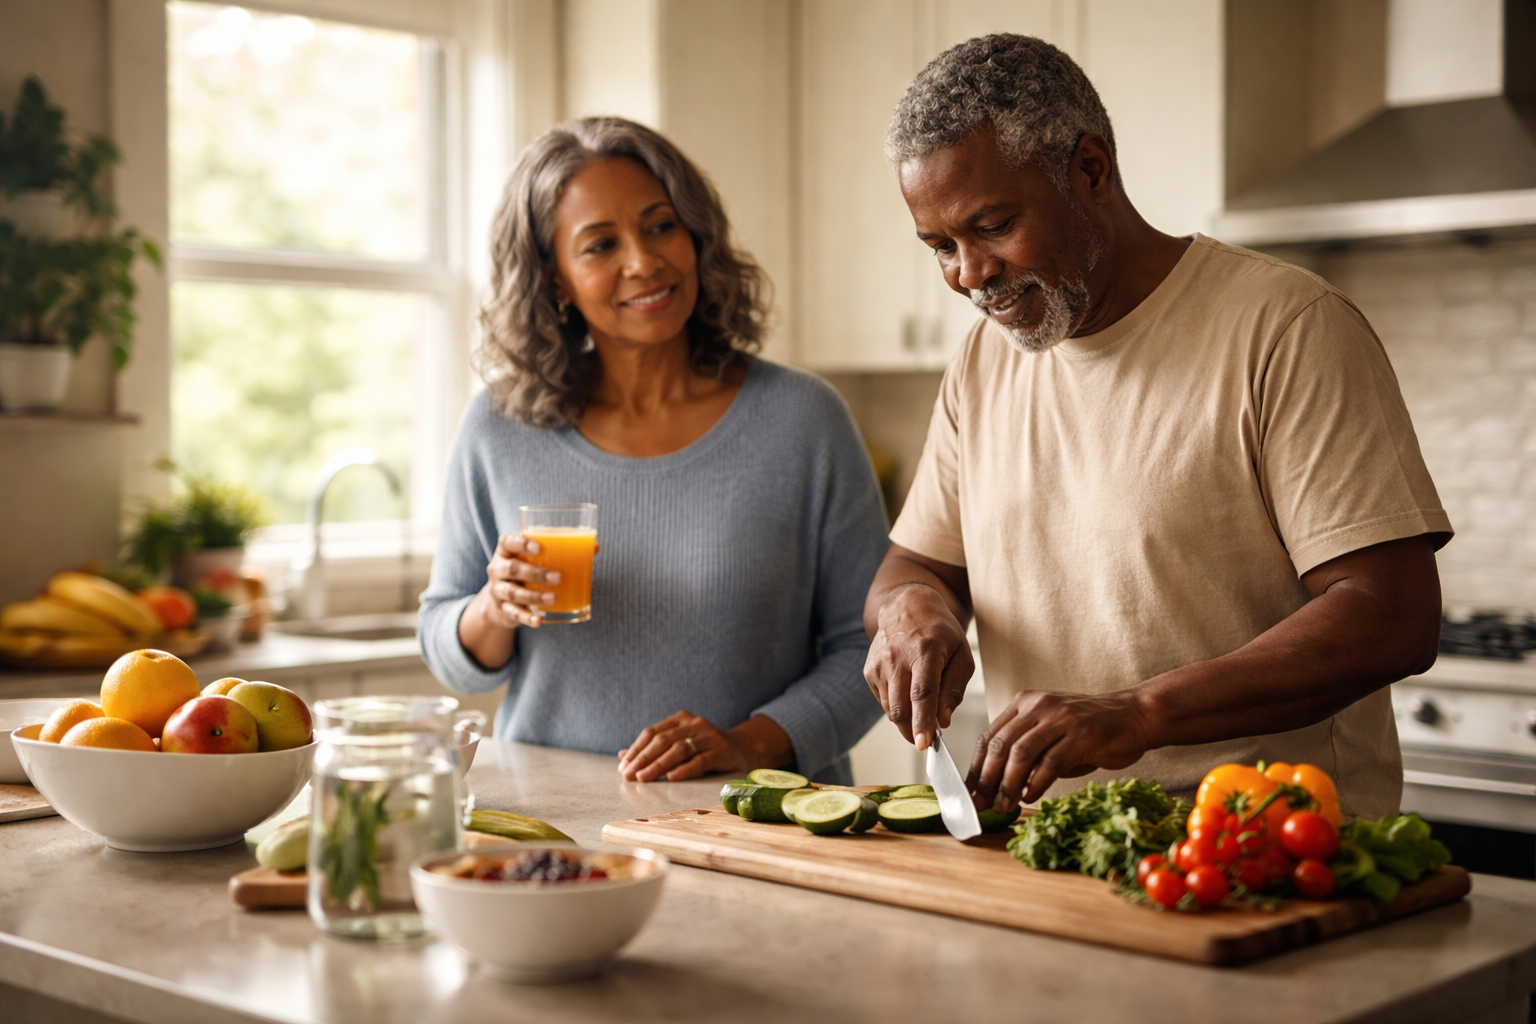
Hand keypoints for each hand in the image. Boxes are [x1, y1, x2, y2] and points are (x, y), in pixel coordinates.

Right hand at [481, 532, 560, 627]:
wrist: (499, 602)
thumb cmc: (524, 572)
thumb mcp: (534, 560)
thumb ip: (559, 552)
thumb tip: (594, 547)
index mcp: (506, 552)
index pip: (507, 542)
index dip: (521, 543)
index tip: (539, 547)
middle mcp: (497, 569)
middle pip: (512, 569)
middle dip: (535, 573)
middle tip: (557, 577)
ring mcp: (497, 590)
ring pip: (512, 592)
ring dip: (533, 596)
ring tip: (552, 598)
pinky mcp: (502, 609)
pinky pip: (513, 613)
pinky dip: (527, 617)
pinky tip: (539, 620)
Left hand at [618, 711, 744, 781]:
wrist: (742, 750)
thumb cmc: (704, 748)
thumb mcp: (679, 744)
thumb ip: (653, 749)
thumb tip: (623, 757)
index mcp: (680, 719)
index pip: (652, 732)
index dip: (636, 749)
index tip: (623, 767)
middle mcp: (694, 724)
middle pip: (663, 740)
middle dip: (643, 758)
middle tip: (629, 775)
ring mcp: (710, 737)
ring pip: (680, 749)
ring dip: (659, 765)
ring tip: (644, 778)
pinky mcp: (722, 752)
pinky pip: (701, 760)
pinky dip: (684, 769)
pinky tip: (671, 778)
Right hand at [863, 583, 973, 749]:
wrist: (907, 608)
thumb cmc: (940, 633)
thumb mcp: (961, 656)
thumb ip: (954, 690)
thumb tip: (943, 721)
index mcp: (925, 651)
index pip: (922, 692)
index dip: (923, 721)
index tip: (923, 743)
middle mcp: (898, 657)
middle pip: (900, 706)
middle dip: (913, 730)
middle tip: (926, 737)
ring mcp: (880, 664)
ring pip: (890, 708)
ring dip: (906, 718)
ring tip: (920, 706)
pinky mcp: (869, 670)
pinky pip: (883, 701)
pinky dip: (897, 705)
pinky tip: (906, 689)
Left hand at [966, 689, 1152, 810]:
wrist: (1135, 715)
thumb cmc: (1090, 730)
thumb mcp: (1051, 733)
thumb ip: (1026, 751)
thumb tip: (996, 786)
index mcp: (1025, 702)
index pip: (990, 736)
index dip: (976, 767)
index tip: (969, 793)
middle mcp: (1039, 705)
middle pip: (1001, 744)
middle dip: (987, 779)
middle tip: (982, 804)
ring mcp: (1061, 717)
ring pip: (1022, 752)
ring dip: (1009, 783)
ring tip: (1005, 804)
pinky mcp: (1082, 733)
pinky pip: (1051, 761)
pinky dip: (1037, 783)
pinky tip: (1030, 797)